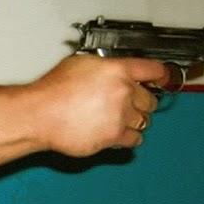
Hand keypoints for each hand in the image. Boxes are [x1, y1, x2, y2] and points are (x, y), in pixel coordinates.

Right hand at [22, 55, 168, 155]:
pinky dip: (129, 137)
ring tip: (120, 118)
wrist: (40, 114)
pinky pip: (135, 139)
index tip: (163, 77)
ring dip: (135, 120)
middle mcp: (123, 92)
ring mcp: (121, 115)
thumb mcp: (80, 64)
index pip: (153, 70)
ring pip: (144, 120)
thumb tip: (111, 70)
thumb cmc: (52, 90)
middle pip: (150, 99)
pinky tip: (119, 133)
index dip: (160, 74)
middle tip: (129, 102)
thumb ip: (104, 67)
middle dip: (141, 101)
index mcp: (117, 70)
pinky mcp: (115, 136)